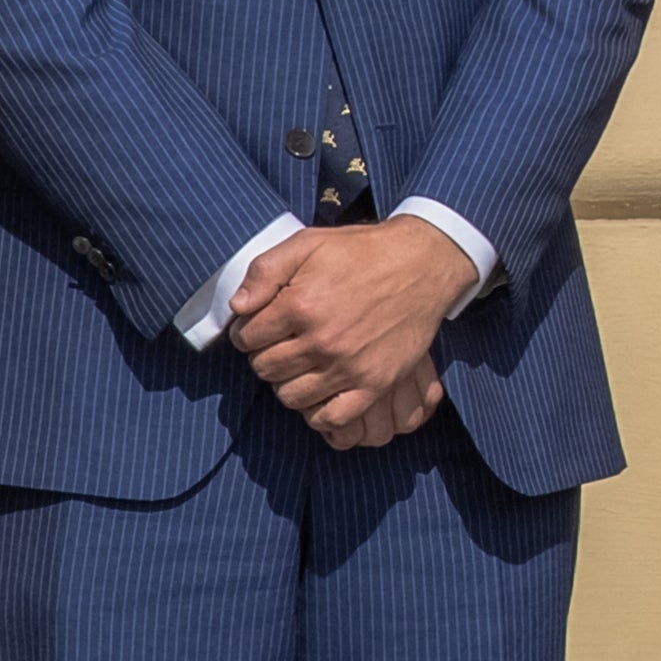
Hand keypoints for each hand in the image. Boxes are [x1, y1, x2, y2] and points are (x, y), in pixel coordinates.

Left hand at [232, 222, 474, 449]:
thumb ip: (263, 270)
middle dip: (266, 355)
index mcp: (300, 304)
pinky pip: (332, 417)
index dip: (247, 330)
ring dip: (288, 382)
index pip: (245, 337)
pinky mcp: (375, 382)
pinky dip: (318, 412)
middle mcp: (322, 340)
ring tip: (301, 363)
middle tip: (283, 342)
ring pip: (290, 396)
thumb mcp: (307, 243)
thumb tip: (237, 306)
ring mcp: (350, 365)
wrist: (423, 264)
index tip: (262, 324)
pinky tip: (321, 390)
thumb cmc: (362, 253)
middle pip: (265, 368)